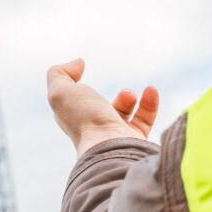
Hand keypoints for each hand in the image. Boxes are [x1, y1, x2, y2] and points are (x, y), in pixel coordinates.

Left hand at [46, 59, 160, 156]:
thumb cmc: (84, 119)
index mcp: (74, 121)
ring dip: (127, 99)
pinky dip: (149, 103)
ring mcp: (114, 136)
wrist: (111, 146)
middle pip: (100, 111)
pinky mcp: (134, 139)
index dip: (73, 87)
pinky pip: (144, 120)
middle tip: (115, 92)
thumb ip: (59, 74)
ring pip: (122, 116)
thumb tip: (78, 64)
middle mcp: (93, 130)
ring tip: (128, 95)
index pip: (72, 104)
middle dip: (107, 97)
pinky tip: (151, 90)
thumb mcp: (60, 92)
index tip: (80, 68)